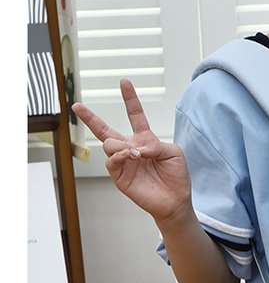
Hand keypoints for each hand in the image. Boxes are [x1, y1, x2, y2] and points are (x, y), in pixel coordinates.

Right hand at [72, 80, 191, 222]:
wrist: (175, 200)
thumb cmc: (176, 176)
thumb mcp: (173, 153)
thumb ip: (156, 144)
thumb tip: (137, 147)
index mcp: (145, 139)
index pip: (134, 115)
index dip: (129, 99)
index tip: (124, 82)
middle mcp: (130, 148)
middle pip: (105, 130)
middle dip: (89, 117)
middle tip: (77, 106)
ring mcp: (123, 162)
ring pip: (108, 144)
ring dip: (121, 146)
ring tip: (136, 154)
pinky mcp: (120, 176)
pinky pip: (112, 161)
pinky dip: (120, 156)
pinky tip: (131, 157)